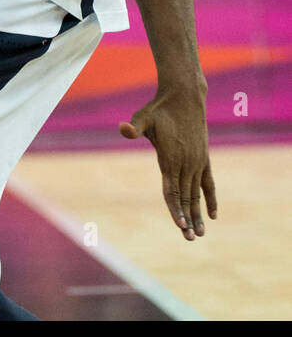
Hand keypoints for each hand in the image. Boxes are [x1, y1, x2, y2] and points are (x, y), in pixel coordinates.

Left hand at [120, 86, 216, 239]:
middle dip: (186, 219)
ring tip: (200, 234)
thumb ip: (135, 127)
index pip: (172, 190)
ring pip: (197, 194)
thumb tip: (123, 129)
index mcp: (170, 158)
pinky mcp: (203, 159)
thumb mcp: (143, 116)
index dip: (174, 208)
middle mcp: (186, 163)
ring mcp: (197, 162)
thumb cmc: (159, 109)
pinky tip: (213, 214)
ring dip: (198, 214)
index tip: (178, 225)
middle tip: (189, 239)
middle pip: (185, 197)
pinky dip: (210, 198)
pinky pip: (209, 183)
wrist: (185, 97)